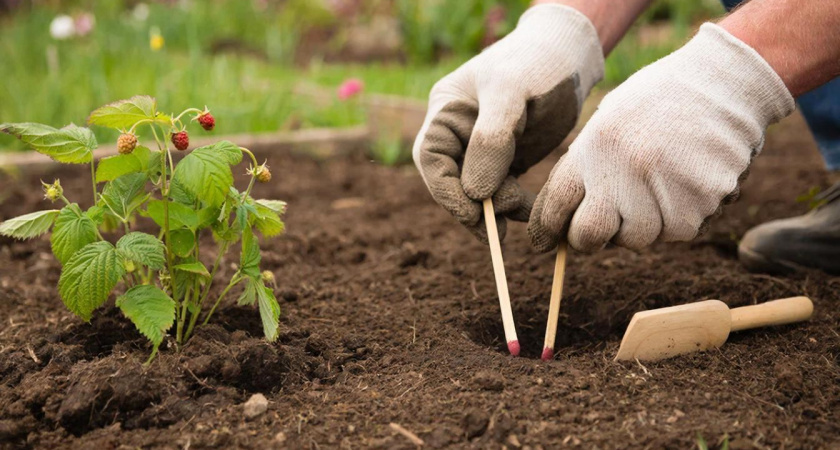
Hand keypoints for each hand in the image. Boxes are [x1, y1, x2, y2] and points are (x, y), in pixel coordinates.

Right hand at [412, 4, 603, 242]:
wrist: (573, 55)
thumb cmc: (538, 62)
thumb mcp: (512, 91)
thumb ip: (492, 140)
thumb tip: (475, 193)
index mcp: (446, 111)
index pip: (431, 158)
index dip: (446, 191)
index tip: (472, 214)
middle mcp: (458, 133)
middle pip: (451, 181)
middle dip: (472, 206)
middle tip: (498, 228)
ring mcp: (482, 149)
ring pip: (477, 191)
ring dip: (496, 208)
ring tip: (523, 211)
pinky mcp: (507, 160)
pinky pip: (502, 190)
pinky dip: (514, 204)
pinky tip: (532, 210)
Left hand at [529, 24, 793, 252]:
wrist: (725, 80)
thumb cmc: (660, 99)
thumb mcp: (609, 119)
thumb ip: (587, 164)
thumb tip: (565, 215)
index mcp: (594, 146)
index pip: (556, 202)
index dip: (545, 228)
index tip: (544, 241)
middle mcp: (623, 170)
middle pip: (589, 235)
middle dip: (588, 239)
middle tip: (596, 232)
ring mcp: (662, 188)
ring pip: (636, 239)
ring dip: (637, 227)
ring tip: (652, 191)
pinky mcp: (699, 202)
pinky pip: (676, 231)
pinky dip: (675, 219)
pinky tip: (683, 186)